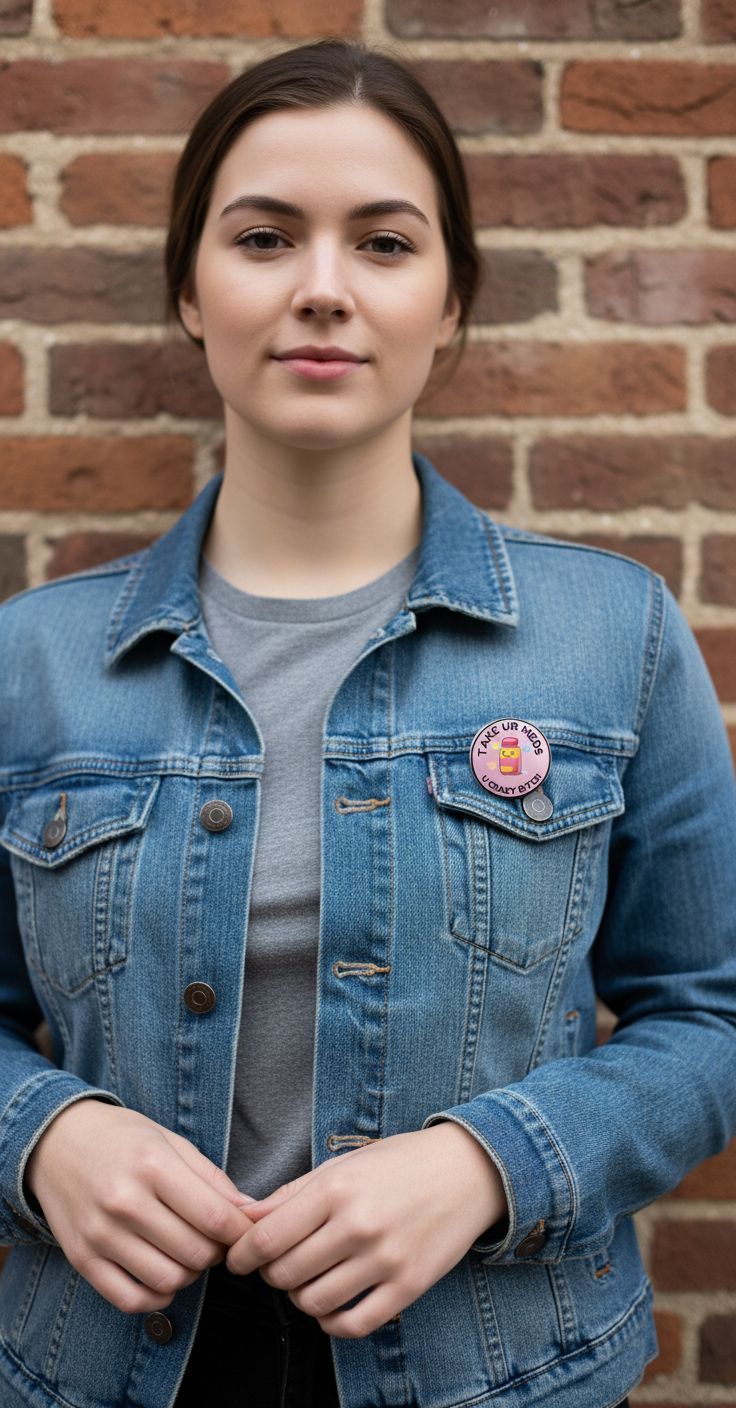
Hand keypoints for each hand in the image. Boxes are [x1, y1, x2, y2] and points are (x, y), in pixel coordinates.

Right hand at [24, 1099, 256, 1313]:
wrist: (55, 1142)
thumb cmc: (121, 1138)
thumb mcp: (169, 1140)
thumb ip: (210, 1178)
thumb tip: (250, 1212)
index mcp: (152, 1164)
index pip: (214, 1217)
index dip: (241, 1232)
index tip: (248, 1232)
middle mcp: (124, 1201)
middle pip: (195, 1253)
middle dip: (218, 1253)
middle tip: (215, 1240)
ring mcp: (100, 1234)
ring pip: (168, 1281)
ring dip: (190, 1275)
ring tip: (188, 1254)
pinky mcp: (82, 1260)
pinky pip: (130, 1300)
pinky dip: (157, 1298)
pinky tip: (163, 1277)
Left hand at [225, 1123, 507, 1337]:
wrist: (467, 1171)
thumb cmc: (399, 1163)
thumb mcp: (343, 1165)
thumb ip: (291, 1194)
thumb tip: (244, 1218)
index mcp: (336, 1188)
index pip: (267, 1238)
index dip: (242, 1255)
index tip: (237, 1260)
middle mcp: (358, 1225)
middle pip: (285, 1273)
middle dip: (271, 1274)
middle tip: (277, 1265)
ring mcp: (385, 1259)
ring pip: (314, 1302)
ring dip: (299, 1298)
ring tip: (306, 1281)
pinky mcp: (408, 1286)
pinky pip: (354, 1324)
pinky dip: (331, 1323)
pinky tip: (330, 1306)